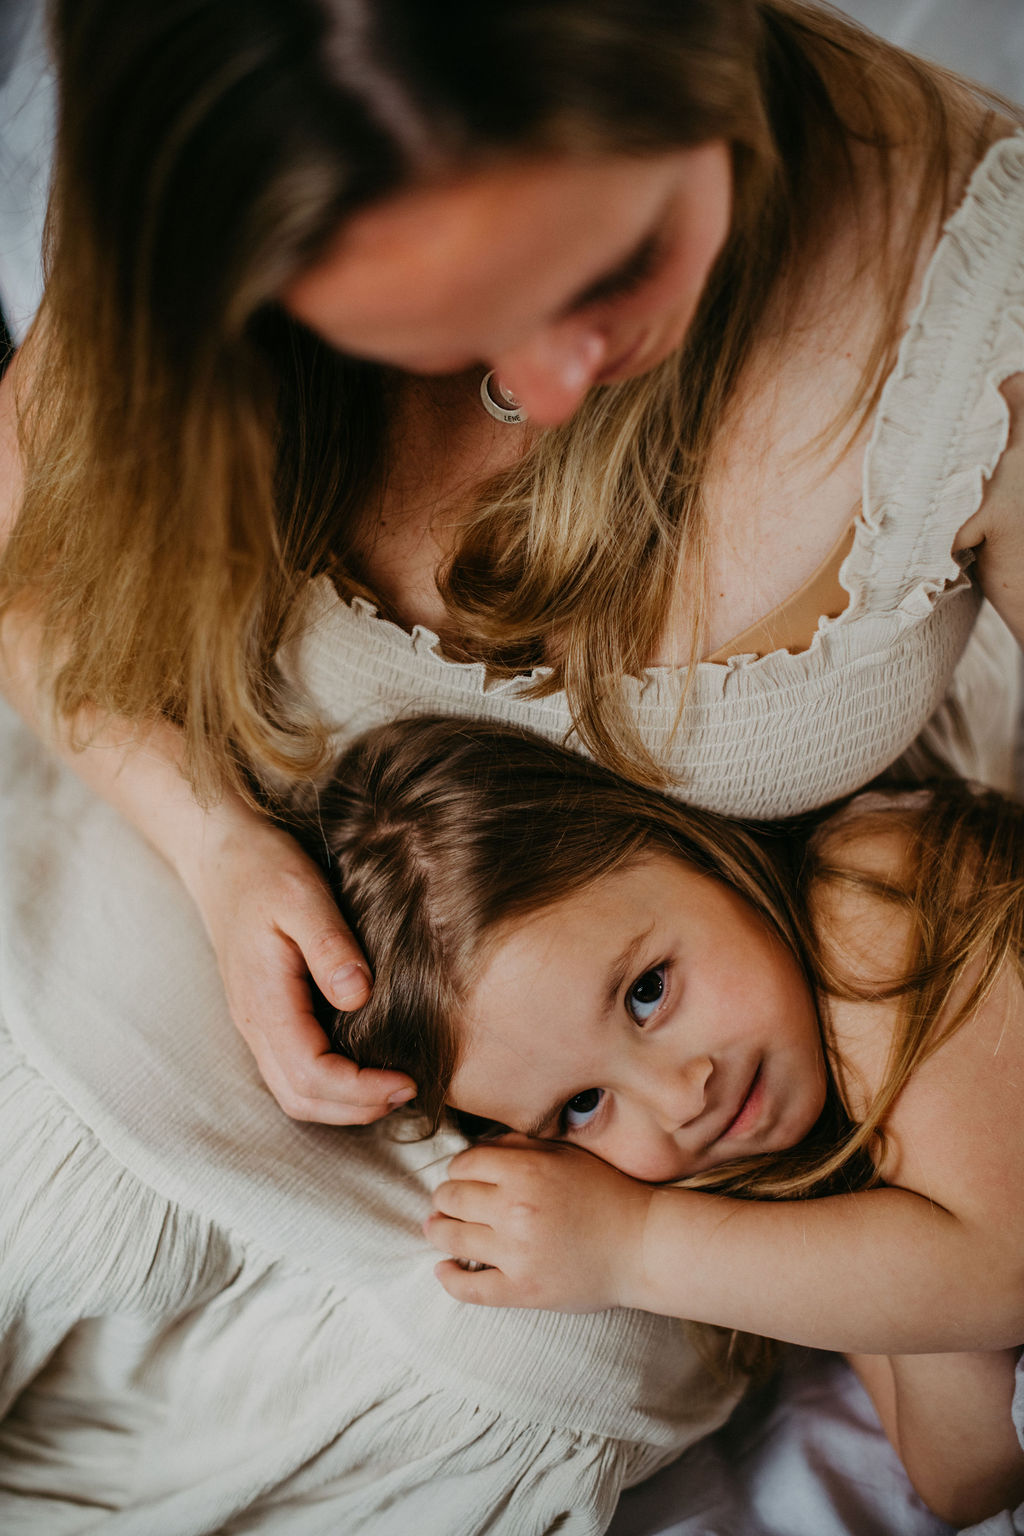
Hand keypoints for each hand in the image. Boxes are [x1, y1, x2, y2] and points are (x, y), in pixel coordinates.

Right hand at [182, 805, 414, 1123]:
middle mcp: (255, 1022)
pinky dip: (330, 1084)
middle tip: (409, 1091)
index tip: (408, 1080)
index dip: (360, 1090)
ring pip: (293, 1091)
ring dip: (343, 1103)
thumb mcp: (302, 894)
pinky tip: (363, 1065)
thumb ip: (330, 946)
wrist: (219, 854)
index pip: (310, 1075)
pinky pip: (292, 1069)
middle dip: (357, 1108)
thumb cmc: (262, 868)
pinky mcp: (265, 1014)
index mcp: (264, 1000)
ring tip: (392, 1087)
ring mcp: (256, 1021)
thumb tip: (359, 995)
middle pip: (300, 1098)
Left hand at [424, 1136, 653, 1310]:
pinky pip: (468, 1288)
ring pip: (451, 1238)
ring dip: (438, 1231)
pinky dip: (448, 1278)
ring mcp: (517, 1253)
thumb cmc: (606, 1194)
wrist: (643, 1245)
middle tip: (448, 1203)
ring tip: (437, 1229)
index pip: (463, 1164)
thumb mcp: (566, 1155)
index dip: (457, 1169)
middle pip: (450, 1198)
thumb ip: (520, 1145)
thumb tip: (476, 1147)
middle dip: (445, 1198)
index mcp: (527, 1171)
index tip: (462, 1177)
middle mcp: (516, 1209)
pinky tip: (443, 1269)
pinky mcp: (522, 1290)